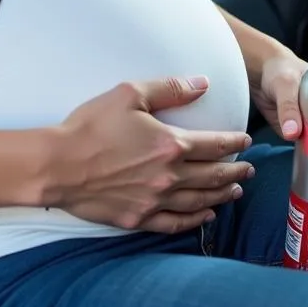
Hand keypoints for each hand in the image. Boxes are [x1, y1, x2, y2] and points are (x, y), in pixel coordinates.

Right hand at [49, 77, 254, 234]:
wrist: (58, 165)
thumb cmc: (90, 126)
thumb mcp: (129, 94)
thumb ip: (169, 89)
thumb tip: (203, 83)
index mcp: (170, 145)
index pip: (213, 144)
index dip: (233, 141)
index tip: (245, 139)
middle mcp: (169, 177)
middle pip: (212, 175)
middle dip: (235, 170)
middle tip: (249, 168)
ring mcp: (154, 201)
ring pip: (199, 201)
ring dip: (221, 195)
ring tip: (235, 190)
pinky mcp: (138, 218)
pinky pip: (176, 223)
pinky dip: (195, 220)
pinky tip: (206, 215)